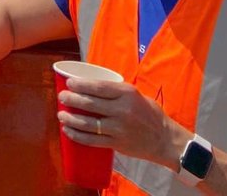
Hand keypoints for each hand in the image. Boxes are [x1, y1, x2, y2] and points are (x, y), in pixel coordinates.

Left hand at [58, 77, 178, 168]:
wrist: (165, 140)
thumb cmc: (148, 113)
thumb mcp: (135, 94)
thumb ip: (115, 91)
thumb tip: (89, 84)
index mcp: (126, 93)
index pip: (98, 87)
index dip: (81, 85)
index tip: (69, 83)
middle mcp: (122, 110)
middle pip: (90, 104)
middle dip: (72, 100)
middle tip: (61, 97)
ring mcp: (119, 128)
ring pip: (89, 123)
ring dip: (71, 119)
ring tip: (60, 115)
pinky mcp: (117, 144)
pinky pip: (93, 140)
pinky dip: (78, 136)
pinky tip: (68, 132)